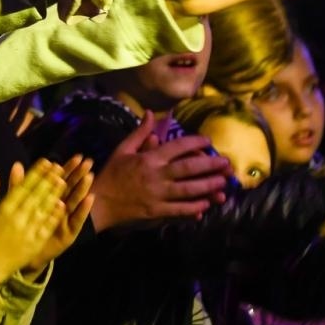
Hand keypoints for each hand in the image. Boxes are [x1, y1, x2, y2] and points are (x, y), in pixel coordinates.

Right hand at [0, 159, 68, 283]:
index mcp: (4, 209)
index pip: (23, 187)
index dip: (36, 173)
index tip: (46, 162)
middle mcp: (18, 217)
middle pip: (36, 195)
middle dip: (48, 179)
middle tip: (59, 167)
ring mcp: (28, 231)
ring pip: (44, 208)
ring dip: (54, 194)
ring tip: (63, 180)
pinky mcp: (35, 243)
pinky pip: (47, 227)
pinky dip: (54, 215)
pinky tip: (62, 205)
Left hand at [28, 155, 94, 271]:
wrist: (20, 253)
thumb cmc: (21, 227)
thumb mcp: (18, 204)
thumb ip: (18, 185)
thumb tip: (17, 164)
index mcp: (47, 199)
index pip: (59, 180)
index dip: (67, 168)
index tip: (75, 156)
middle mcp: (59, 208)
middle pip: (70, 188)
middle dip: (79, 175)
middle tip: (88, 162)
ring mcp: (65, 220)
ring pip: (76, 202)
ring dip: (83, 189)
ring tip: (89, 176)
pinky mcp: (68, 233)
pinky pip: (77, 220)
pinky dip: (83, 210)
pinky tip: (90, 198)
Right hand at [89, 113, 230, 230]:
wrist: (98, 202)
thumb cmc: (111, 174)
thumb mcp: (122, 149)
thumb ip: (140, 133)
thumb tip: (150, 113)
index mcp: (148, 159)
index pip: (176, 147)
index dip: (194, 143)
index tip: (208, 141)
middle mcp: (155, 176)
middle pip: (188, 169)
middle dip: (210, 166)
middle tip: (226, 164)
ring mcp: (157, 195)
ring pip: (188, 190)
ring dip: (207, 186)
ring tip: (223, 184)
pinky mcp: (156, 211)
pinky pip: (179, 209)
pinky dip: (193, 207)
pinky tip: (206, 204)